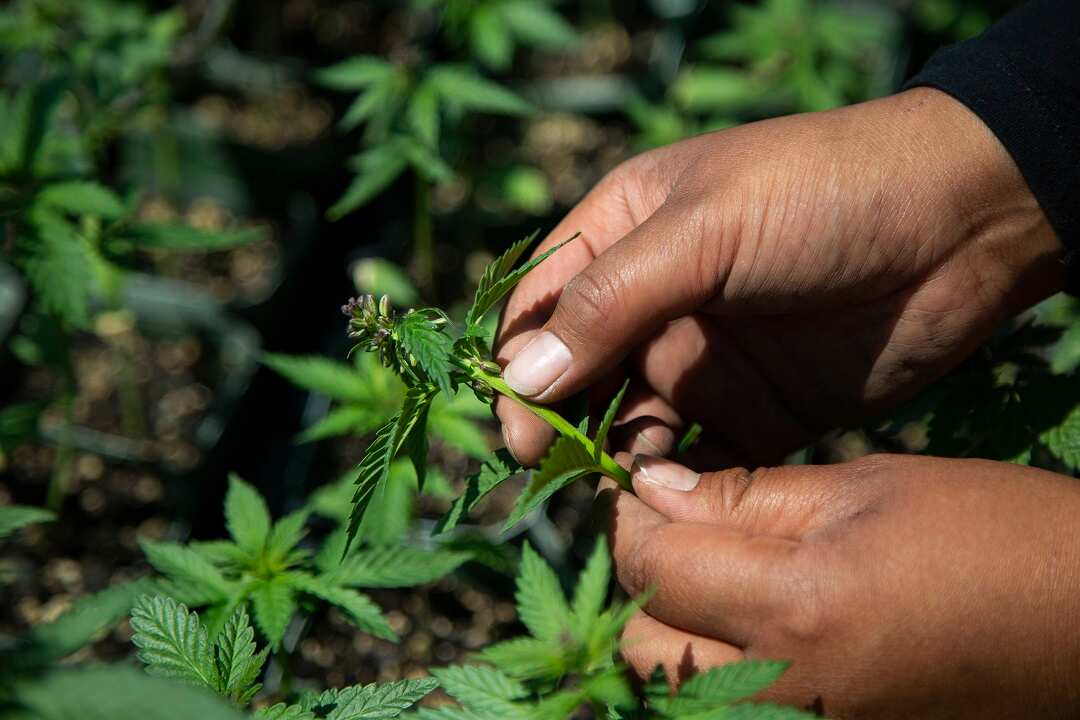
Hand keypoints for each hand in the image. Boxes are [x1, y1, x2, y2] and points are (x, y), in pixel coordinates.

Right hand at [494, 88, 1060, 467]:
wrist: (963, 223)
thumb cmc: (821, 194)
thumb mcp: (704, 229)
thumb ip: (611, 300)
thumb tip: (522, 378)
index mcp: (622, 233)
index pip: (540, 304)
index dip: (516, 363)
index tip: (517, 425)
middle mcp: (651, 302)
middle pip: (574, 375)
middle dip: (557, 422)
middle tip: (553, 472)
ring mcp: (701, 360)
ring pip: (627, 424)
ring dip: (611, 460)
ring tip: (614, 491)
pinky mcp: (753, 412)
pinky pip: (693, 460)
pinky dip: (673, 486)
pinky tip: (668, 502)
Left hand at [597, 454, 1079, 718]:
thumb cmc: (992, 536)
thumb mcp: (868, 487)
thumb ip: (745, 494)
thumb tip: (650, 488)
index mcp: (799, 610)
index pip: (650, 564)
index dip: (626, 512)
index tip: (633, 478)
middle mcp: (784, 695)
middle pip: (640, 641)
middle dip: (637, 574)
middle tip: (667, 522)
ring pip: (669, 686)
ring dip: (664, 624)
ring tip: (701, 566)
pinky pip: (720, 706)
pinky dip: (704, 663)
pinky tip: (735, 615)